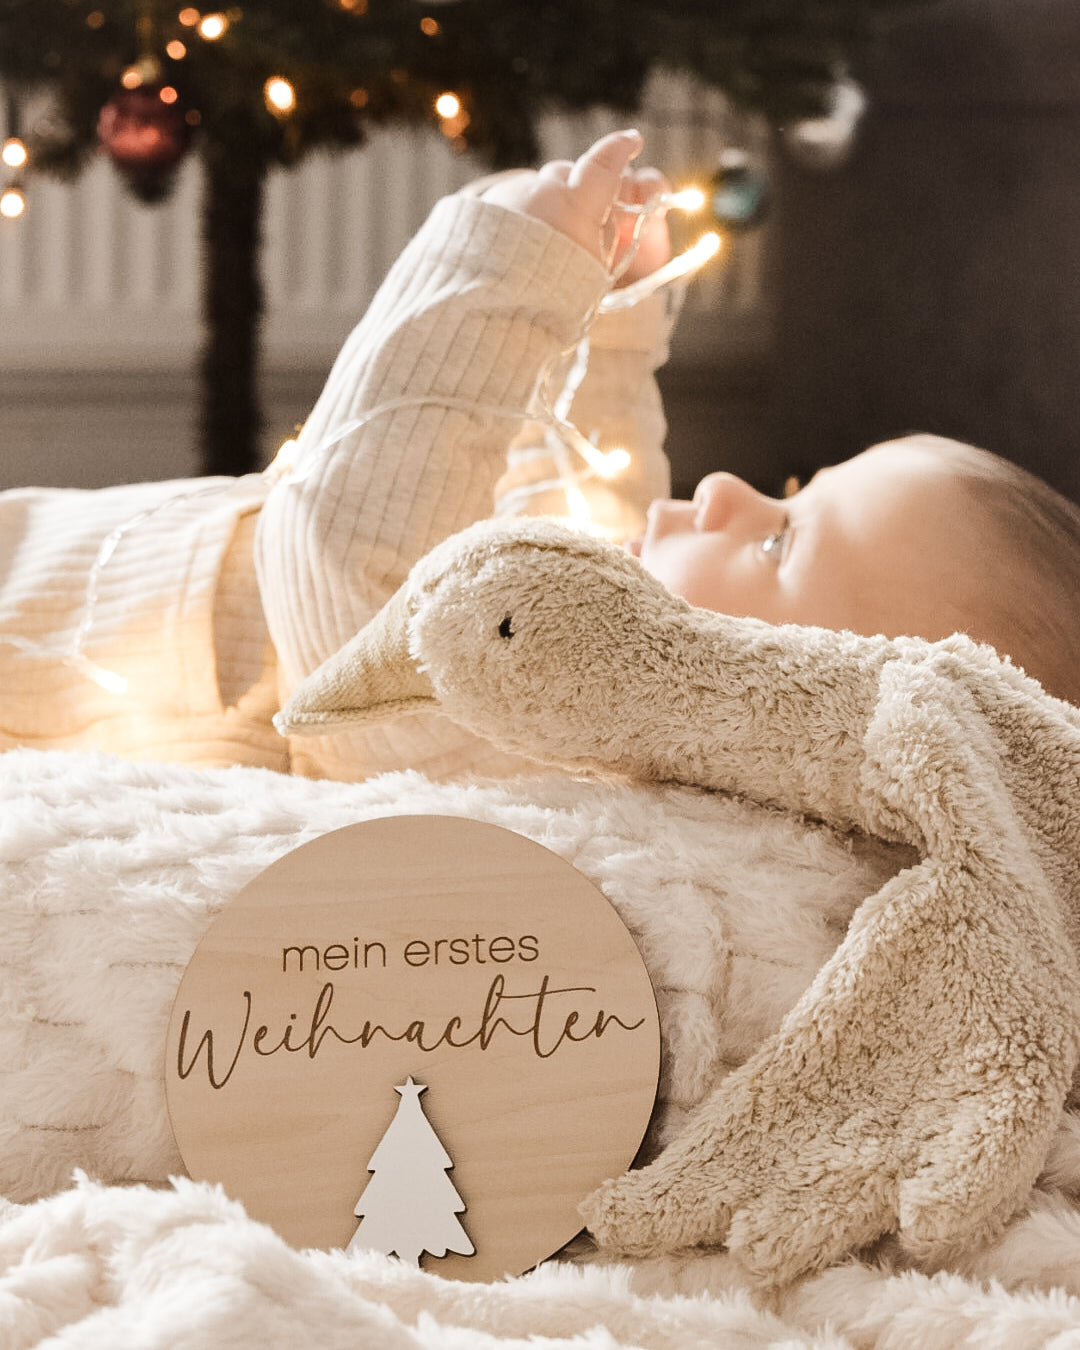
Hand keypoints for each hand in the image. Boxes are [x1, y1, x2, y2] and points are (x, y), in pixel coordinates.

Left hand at [470, 130, 670, 282]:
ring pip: (538, 186)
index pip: (604, 164)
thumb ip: (610, 239)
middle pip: (569, 173)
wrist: (489, 311)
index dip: (620, 149)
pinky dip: (522, 214)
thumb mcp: (594, 274)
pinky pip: (511, 199)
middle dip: (581, 188)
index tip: (632, 140)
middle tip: (587, 216)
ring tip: (550, 238)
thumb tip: (627, 220)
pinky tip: (521, 241)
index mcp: (574, 205)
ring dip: (549, 202)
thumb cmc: (550, 301)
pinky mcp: (485, 208)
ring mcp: (510, 196)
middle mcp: (541, 191)